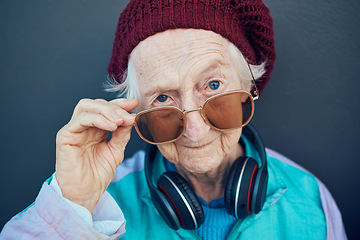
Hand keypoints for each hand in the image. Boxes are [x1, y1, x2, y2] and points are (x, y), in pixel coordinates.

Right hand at [55, 98, 137, 212]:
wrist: (86, 194)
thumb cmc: (97, 175)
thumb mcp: (116, 150)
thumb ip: (122, 133)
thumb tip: (131, 117)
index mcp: (95, 129)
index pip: (105, 109)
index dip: (119, 104)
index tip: (134, 104)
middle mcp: (83, 127)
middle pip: (96, 104)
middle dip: (114, 107)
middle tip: (127, 115)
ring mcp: (73, 130)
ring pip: (86, 107)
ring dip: (106, 111)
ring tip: (120, 121)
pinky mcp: (65, 136)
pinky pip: (80, 120)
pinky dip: (97, 119)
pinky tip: (111, 126)